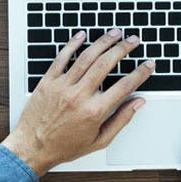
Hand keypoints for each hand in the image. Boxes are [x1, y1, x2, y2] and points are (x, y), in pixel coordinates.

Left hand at [2, 29, 154, 175]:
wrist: (32, 147)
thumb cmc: (64, 146)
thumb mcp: (99, 140)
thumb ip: (121, 120)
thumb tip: (137, 103)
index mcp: (94, 111)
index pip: (125, 86)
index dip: (140, 73)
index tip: (148, 65)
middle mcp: (79, 96)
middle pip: (106, 64)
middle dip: (123, 49)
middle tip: (133, 41)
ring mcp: (62, 86)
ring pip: (86, 57)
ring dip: (103, 42)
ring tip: (115, 33)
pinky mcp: (48, 81)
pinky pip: (62, 57)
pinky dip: (72, 44)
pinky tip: (82, 35)